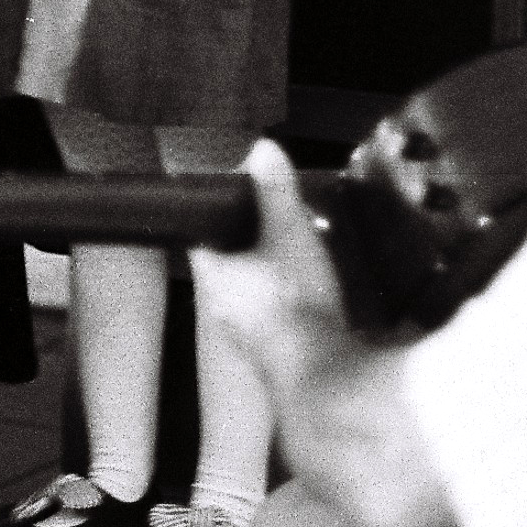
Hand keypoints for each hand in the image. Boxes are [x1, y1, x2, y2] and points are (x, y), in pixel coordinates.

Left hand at [190, 141, 350, 401]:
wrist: (326, 377)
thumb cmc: (298, 304)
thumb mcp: (289, 233)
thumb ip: (274, 191)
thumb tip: (261, 148)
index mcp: (212, 276)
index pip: (200, 230)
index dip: (216, 206)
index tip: (241, 188)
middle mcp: (220, 306)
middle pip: (227, 255)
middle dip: (250, 231)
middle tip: (277, 209)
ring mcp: (245, 331)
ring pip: (251, 282)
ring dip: (270, 261)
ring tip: (299, 238)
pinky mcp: (273, 347)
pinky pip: (272, 305)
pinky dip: (286, 287)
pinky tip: (312, 280)